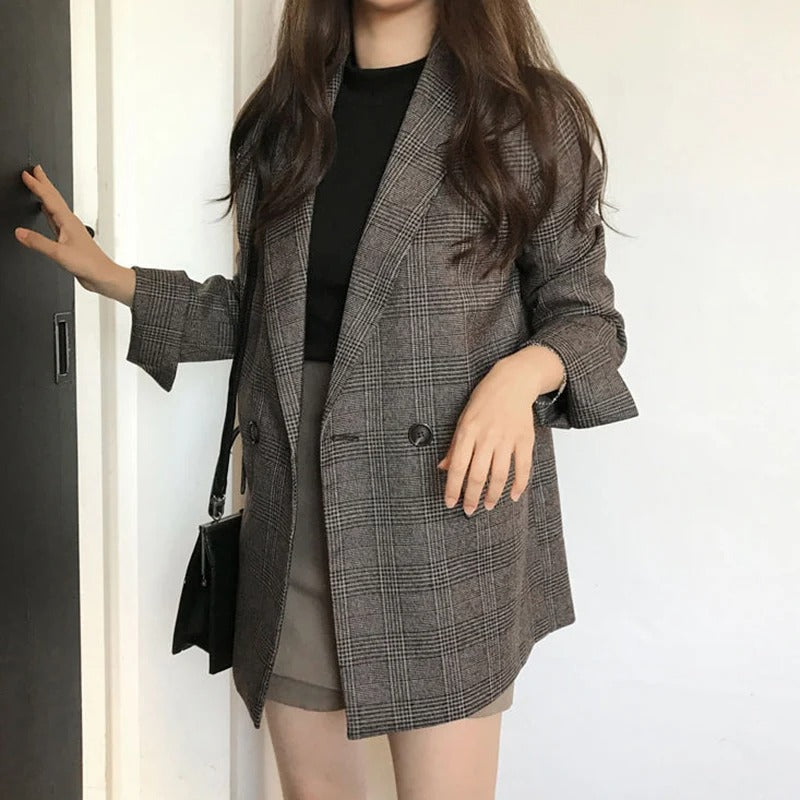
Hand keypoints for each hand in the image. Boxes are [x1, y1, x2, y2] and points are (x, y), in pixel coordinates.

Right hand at [14, 164, 115, 291]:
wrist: (103, 276)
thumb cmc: (90, 264)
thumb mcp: (60, 254)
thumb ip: (39, 242)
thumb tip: (20, 233)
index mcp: (68, 222)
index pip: (49, 198)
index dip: (37, 185)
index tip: (27, 174)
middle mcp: (70, 223)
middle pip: (55, 198)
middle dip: (44, 183)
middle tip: (36, 170)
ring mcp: (70, 231)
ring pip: (55, 207)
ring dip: (46, 195)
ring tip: (39, 185)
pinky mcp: (70, 240)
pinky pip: (56, 220)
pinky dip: (48, 212)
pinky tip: (46, 212)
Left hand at [437, 357, 541, 514]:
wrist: (512, 382)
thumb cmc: (484, 400)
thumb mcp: (463, 419)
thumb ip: (454, 446)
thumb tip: (443, 468)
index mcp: (468, 431)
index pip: (457, 467)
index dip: (452, 488)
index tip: (450, 502)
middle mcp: (487, 437)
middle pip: (477, 475)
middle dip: (471, 497)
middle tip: (468, 510)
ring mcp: (507, 439)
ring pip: (499, 475)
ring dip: (493, 495)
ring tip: (487, 505)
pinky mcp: (524, 440)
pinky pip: (523, 467)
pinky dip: (518, 485)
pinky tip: (513, 496)